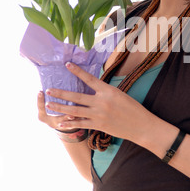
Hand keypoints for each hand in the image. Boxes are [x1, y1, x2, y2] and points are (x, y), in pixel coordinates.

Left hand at [40, 62, 154, 142]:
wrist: (141, 125)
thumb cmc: (133, 108)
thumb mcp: (120, 94)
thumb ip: (104, 92)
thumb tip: (91, 88)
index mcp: (108, 91)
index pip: (89, 78)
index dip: (77, 71)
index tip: (67, 65)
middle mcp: (101, 102)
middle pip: (76, 96)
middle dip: (60, 93)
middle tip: (48, 90)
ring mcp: (99, 115)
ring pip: (75, 110)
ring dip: (60, 107)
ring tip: (49, 105)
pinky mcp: (99, 125)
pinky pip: (81, 124)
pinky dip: (70, 123)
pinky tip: (60, 122)